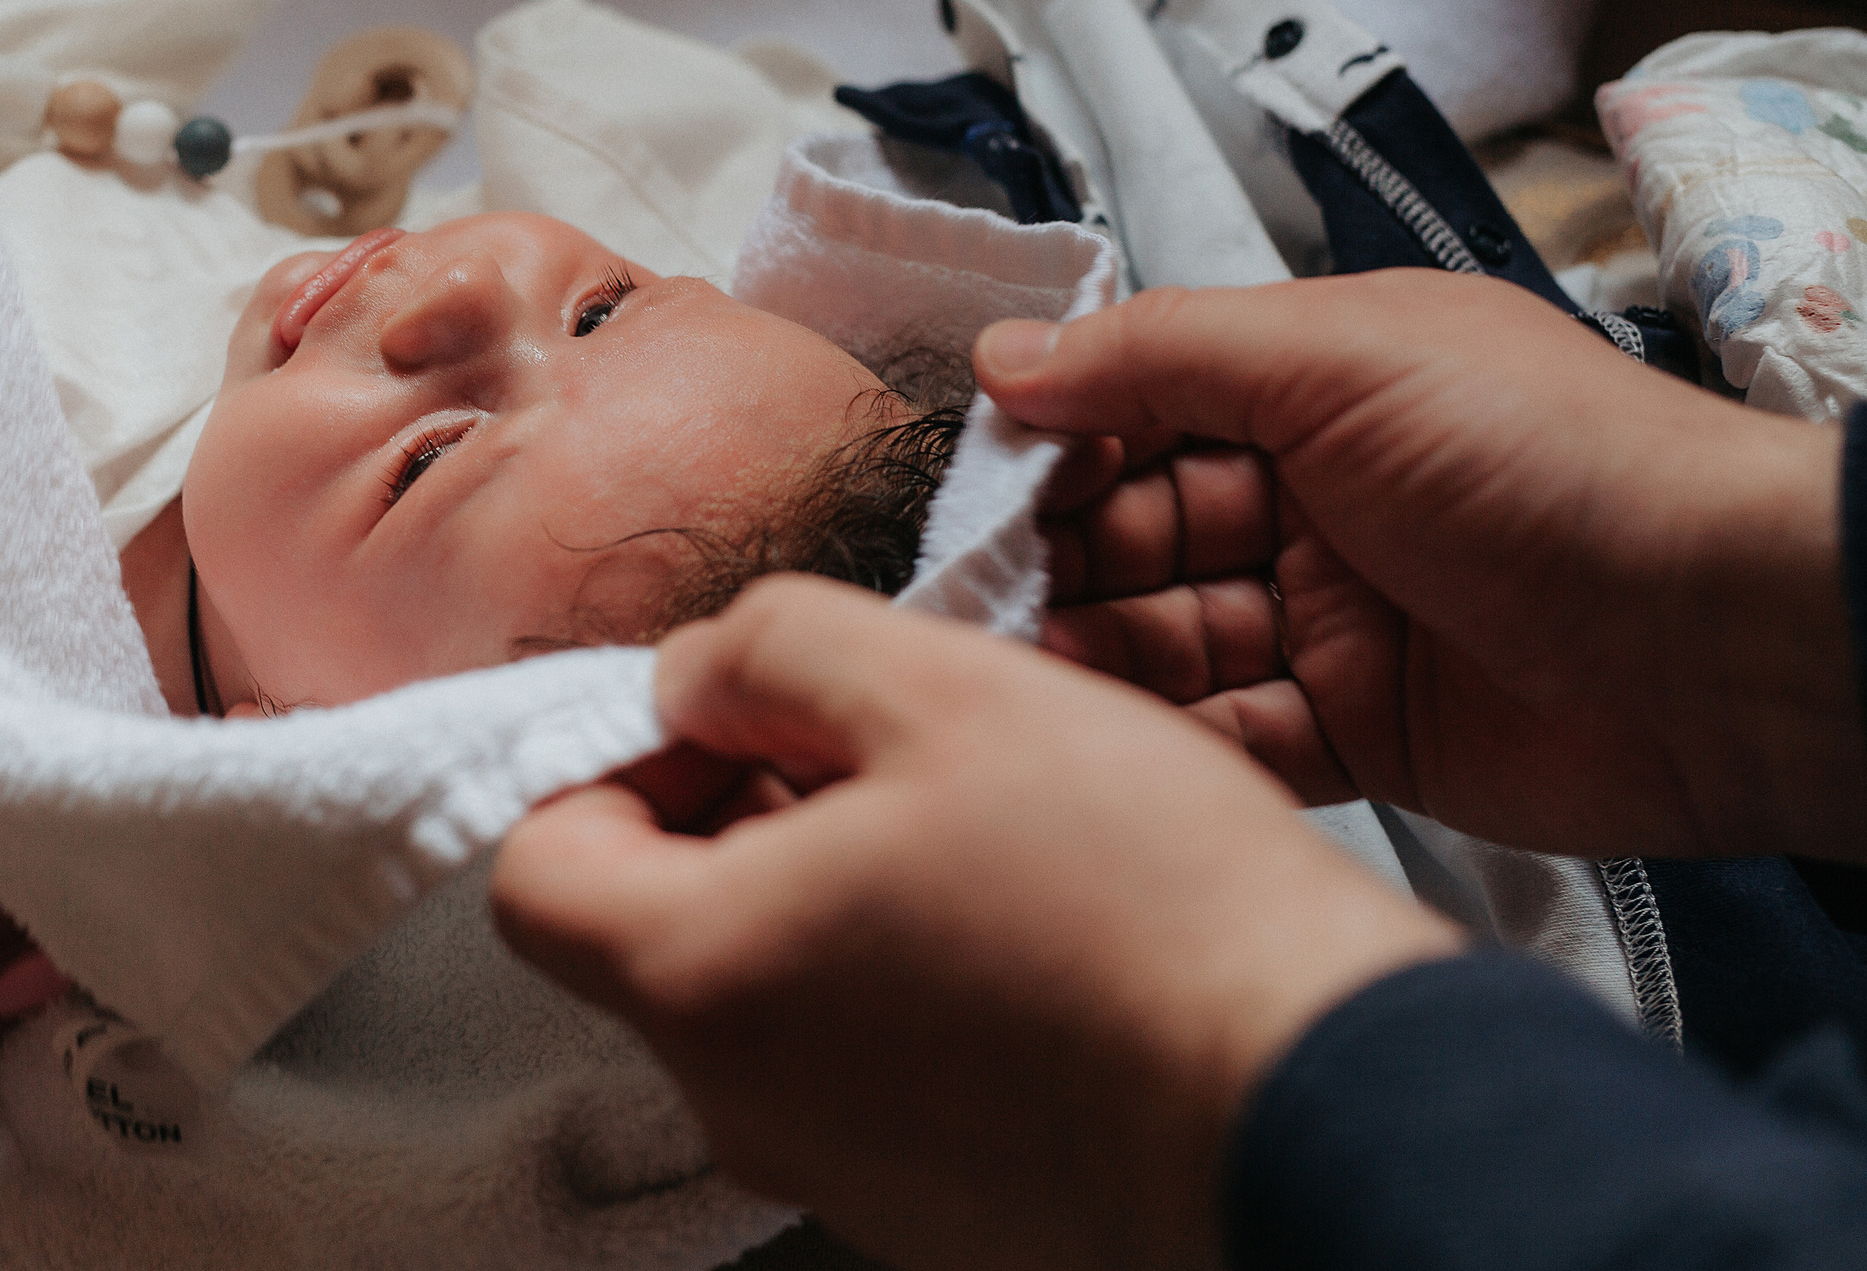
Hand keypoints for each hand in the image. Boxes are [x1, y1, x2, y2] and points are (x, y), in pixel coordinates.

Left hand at [492, 578, 1455, 1270]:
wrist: (1329, 1106)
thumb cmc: (1145, 902)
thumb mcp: (942, 689)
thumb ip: (771, 651)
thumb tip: (693, 679)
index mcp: (702, 972)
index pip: (538, 867)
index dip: (612, 767)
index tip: (728, 723)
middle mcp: (743, 1102)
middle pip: (655, 933)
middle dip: (738, 816)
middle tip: (877, 749)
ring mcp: (841, 1174)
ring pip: (770, 1001)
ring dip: (833, 894)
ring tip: (980, 832)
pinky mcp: (939, 1214)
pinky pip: (867, 1075)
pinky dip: (907, 987)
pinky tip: (1034, 932)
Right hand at [979, 269, 1866, 862]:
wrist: (1716, 637)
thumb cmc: (1549, 460)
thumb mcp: (1338, 359)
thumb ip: (1159, 355)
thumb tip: (1006, 354)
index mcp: (1316, 390)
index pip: (1143, 411)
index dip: (1058, 447)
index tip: (973, 488)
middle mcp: (1316, 499)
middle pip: (1142, 530)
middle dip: (1060, 560)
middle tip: (978, 596)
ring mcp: (1335, 618)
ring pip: (1172, 637)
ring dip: (1101, 654)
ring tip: (1031, 673)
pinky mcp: (1358, 731)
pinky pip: (1232, 734)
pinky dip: (1172, 737)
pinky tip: (1109, 742)